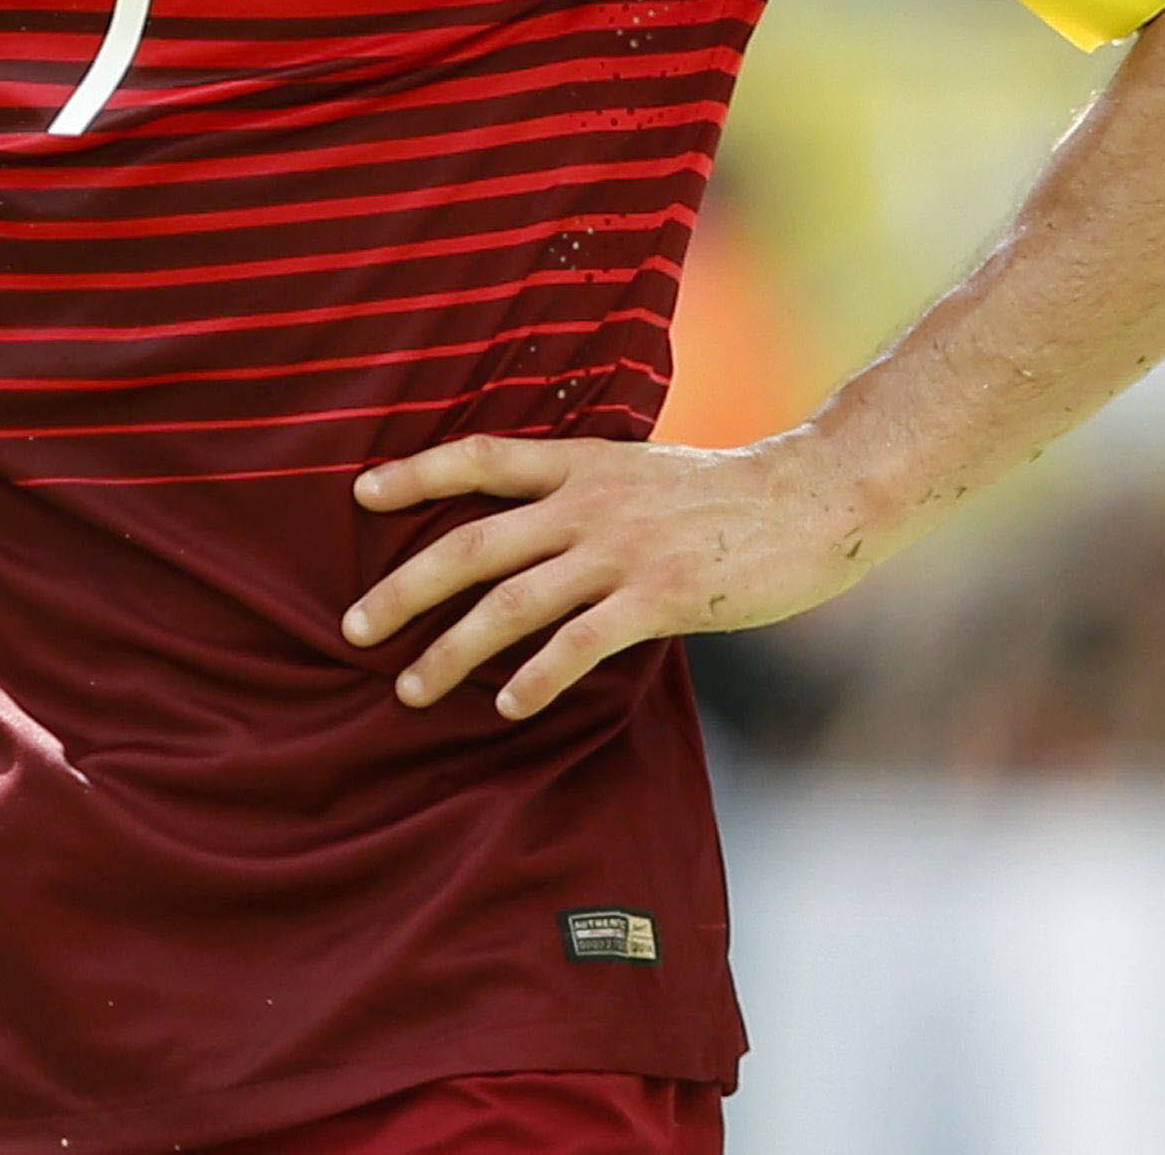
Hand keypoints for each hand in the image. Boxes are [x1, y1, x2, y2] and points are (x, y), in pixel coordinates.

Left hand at [341, 432, 884, 721]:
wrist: (813, 498)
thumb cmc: (725, 493)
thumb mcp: (640, 472)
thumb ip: (583, 494)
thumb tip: (530, 528)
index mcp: (579, 463)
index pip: (477, 457)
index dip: (416, 473)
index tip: (359, 494)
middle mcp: (586, 503)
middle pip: (470, 544)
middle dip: (402, 590)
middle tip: (352, 630)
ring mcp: (621, 550)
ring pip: (511, 604)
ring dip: (451, 651)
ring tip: (411, 688)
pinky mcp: (658, 597)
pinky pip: (579, 644)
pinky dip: (535, 677)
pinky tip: (507, 706)